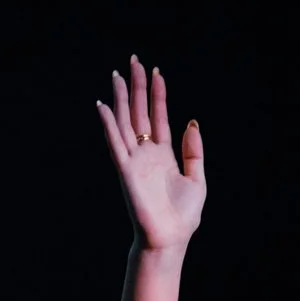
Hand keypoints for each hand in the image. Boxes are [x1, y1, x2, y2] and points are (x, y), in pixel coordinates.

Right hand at [95, 56, 205, 251]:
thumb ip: (193, 152)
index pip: (158, 116)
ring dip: (121, 99)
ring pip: (125, 122)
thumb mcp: (197, 179)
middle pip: (139, 112)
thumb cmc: (183, 216)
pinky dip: (109, 125)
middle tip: (133, 61)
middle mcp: (146, 154)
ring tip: (118, 75)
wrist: (170, 239)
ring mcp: (134, 161)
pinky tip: (103, 106)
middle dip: (137, 87)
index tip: (156, 72)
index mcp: (164, 154)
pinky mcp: (125, 171)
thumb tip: (191, 123)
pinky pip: (115, 143)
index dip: (158, 94)